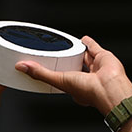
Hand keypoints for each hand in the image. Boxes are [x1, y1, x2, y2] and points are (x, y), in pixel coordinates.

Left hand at [16, 36, 131, 114]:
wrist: (110, 87)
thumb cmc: (89, 91)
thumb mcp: (59, 81)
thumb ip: (40, 74)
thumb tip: (22, 67)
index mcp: (75, 87)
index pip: (61, 77)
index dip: (54, 71)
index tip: (46, 66)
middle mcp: (85, 78)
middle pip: (72, 66)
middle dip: (66, 61)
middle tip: (56, 53)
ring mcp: (95, 68)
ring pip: (83, 57)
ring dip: (76, 51)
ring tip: (67, 45)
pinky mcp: (103, 57)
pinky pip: (94, 48)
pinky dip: (88, 43)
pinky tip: (82, 39)